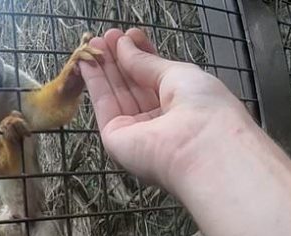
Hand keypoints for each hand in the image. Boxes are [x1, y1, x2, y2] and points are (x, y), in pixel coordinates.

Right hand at [79, 28, 253, 191]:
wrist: (200, 147)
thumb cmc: (203, 108)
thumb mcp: (178, 74)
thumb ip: (146, 62)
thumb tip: (124, 44)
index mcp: (181, 105)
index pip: (154, 77)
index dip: (141, 55)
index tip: (128, 34)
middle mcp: (157, 120)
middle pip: (133, 84)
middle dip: (119, 59)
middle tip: (105, 35)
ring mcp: (135, 130)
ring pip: (116, 93)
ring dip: (104, 67)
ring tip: (91, 42)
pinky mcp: (114, 138)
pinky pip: (103, 105)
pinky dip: (94, 82)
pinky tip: (86, 61)